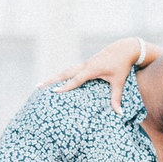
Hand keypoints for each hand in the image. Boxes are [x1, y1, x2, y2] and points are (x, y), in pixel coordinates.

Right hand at [37, 36, 152, 114]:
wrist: (124, 48)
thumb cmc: (122, 65)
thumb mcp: (119, 82)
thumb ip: (117, 97)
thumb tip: (120, 112)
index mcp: (91, 69)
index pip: (75, 80)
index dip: (64, 87)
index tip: (53, 92)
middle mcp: (85, 65)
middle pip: (64, 74)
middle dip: (51, 81)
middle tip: (37, 87)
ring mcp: (84, 64)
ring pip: (66, 71)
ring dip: (54, 78)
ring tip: (41, 85)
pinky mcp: (86, 64)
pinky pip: (71, 71)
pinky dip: (62, 76)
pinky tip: (56, 81)